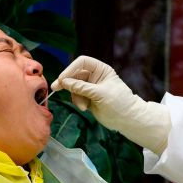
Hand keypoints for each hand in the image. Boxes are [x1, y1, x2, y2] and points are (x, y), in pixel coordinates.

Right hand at [50, 56, 170, 153]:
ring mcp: (90, 87)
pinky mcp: (88, 98)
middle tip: (56, 88)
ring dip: (75, 96)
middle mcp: (95, 76)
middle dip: (68, 82)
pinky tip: (85, 108)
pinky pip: (76, 96)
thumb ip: (82, 87)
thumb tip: (65, 82)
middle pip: (75, 74)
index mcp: (101, 70)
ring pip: (74, 87)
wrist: (127, 119)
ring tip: (83, 106)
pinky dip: (77, 101)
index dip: (71, 69)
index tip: (63, 78)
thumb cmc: (119, 103)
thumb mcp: (100, 94)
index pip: (82, 62)